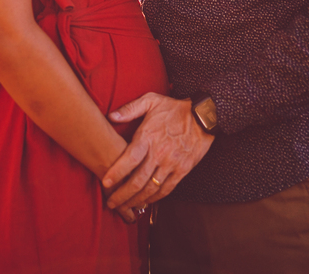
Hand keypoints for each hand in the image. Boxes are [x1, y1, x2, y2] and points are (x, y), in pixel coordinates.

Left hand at [101, 93, 214, 210]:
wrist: (203, 116)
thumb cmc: (175, 108)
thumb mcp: (151, 101)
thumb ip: (130, 109)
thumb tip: (111, 116)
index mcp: (148, 137)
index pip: (129, 159)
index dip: (116, 173)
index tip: (105, 182)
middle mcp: (159, 154)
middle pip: (137, 180)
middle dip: (122, 195)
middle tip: (111, 203)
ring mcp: (171, 164)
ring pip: (151, 188)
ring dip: (136, 200)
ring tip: (125, 207)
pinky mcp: (182, 170)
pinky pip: (167, 189)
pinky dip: (155, 198)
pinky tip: (146, 202)